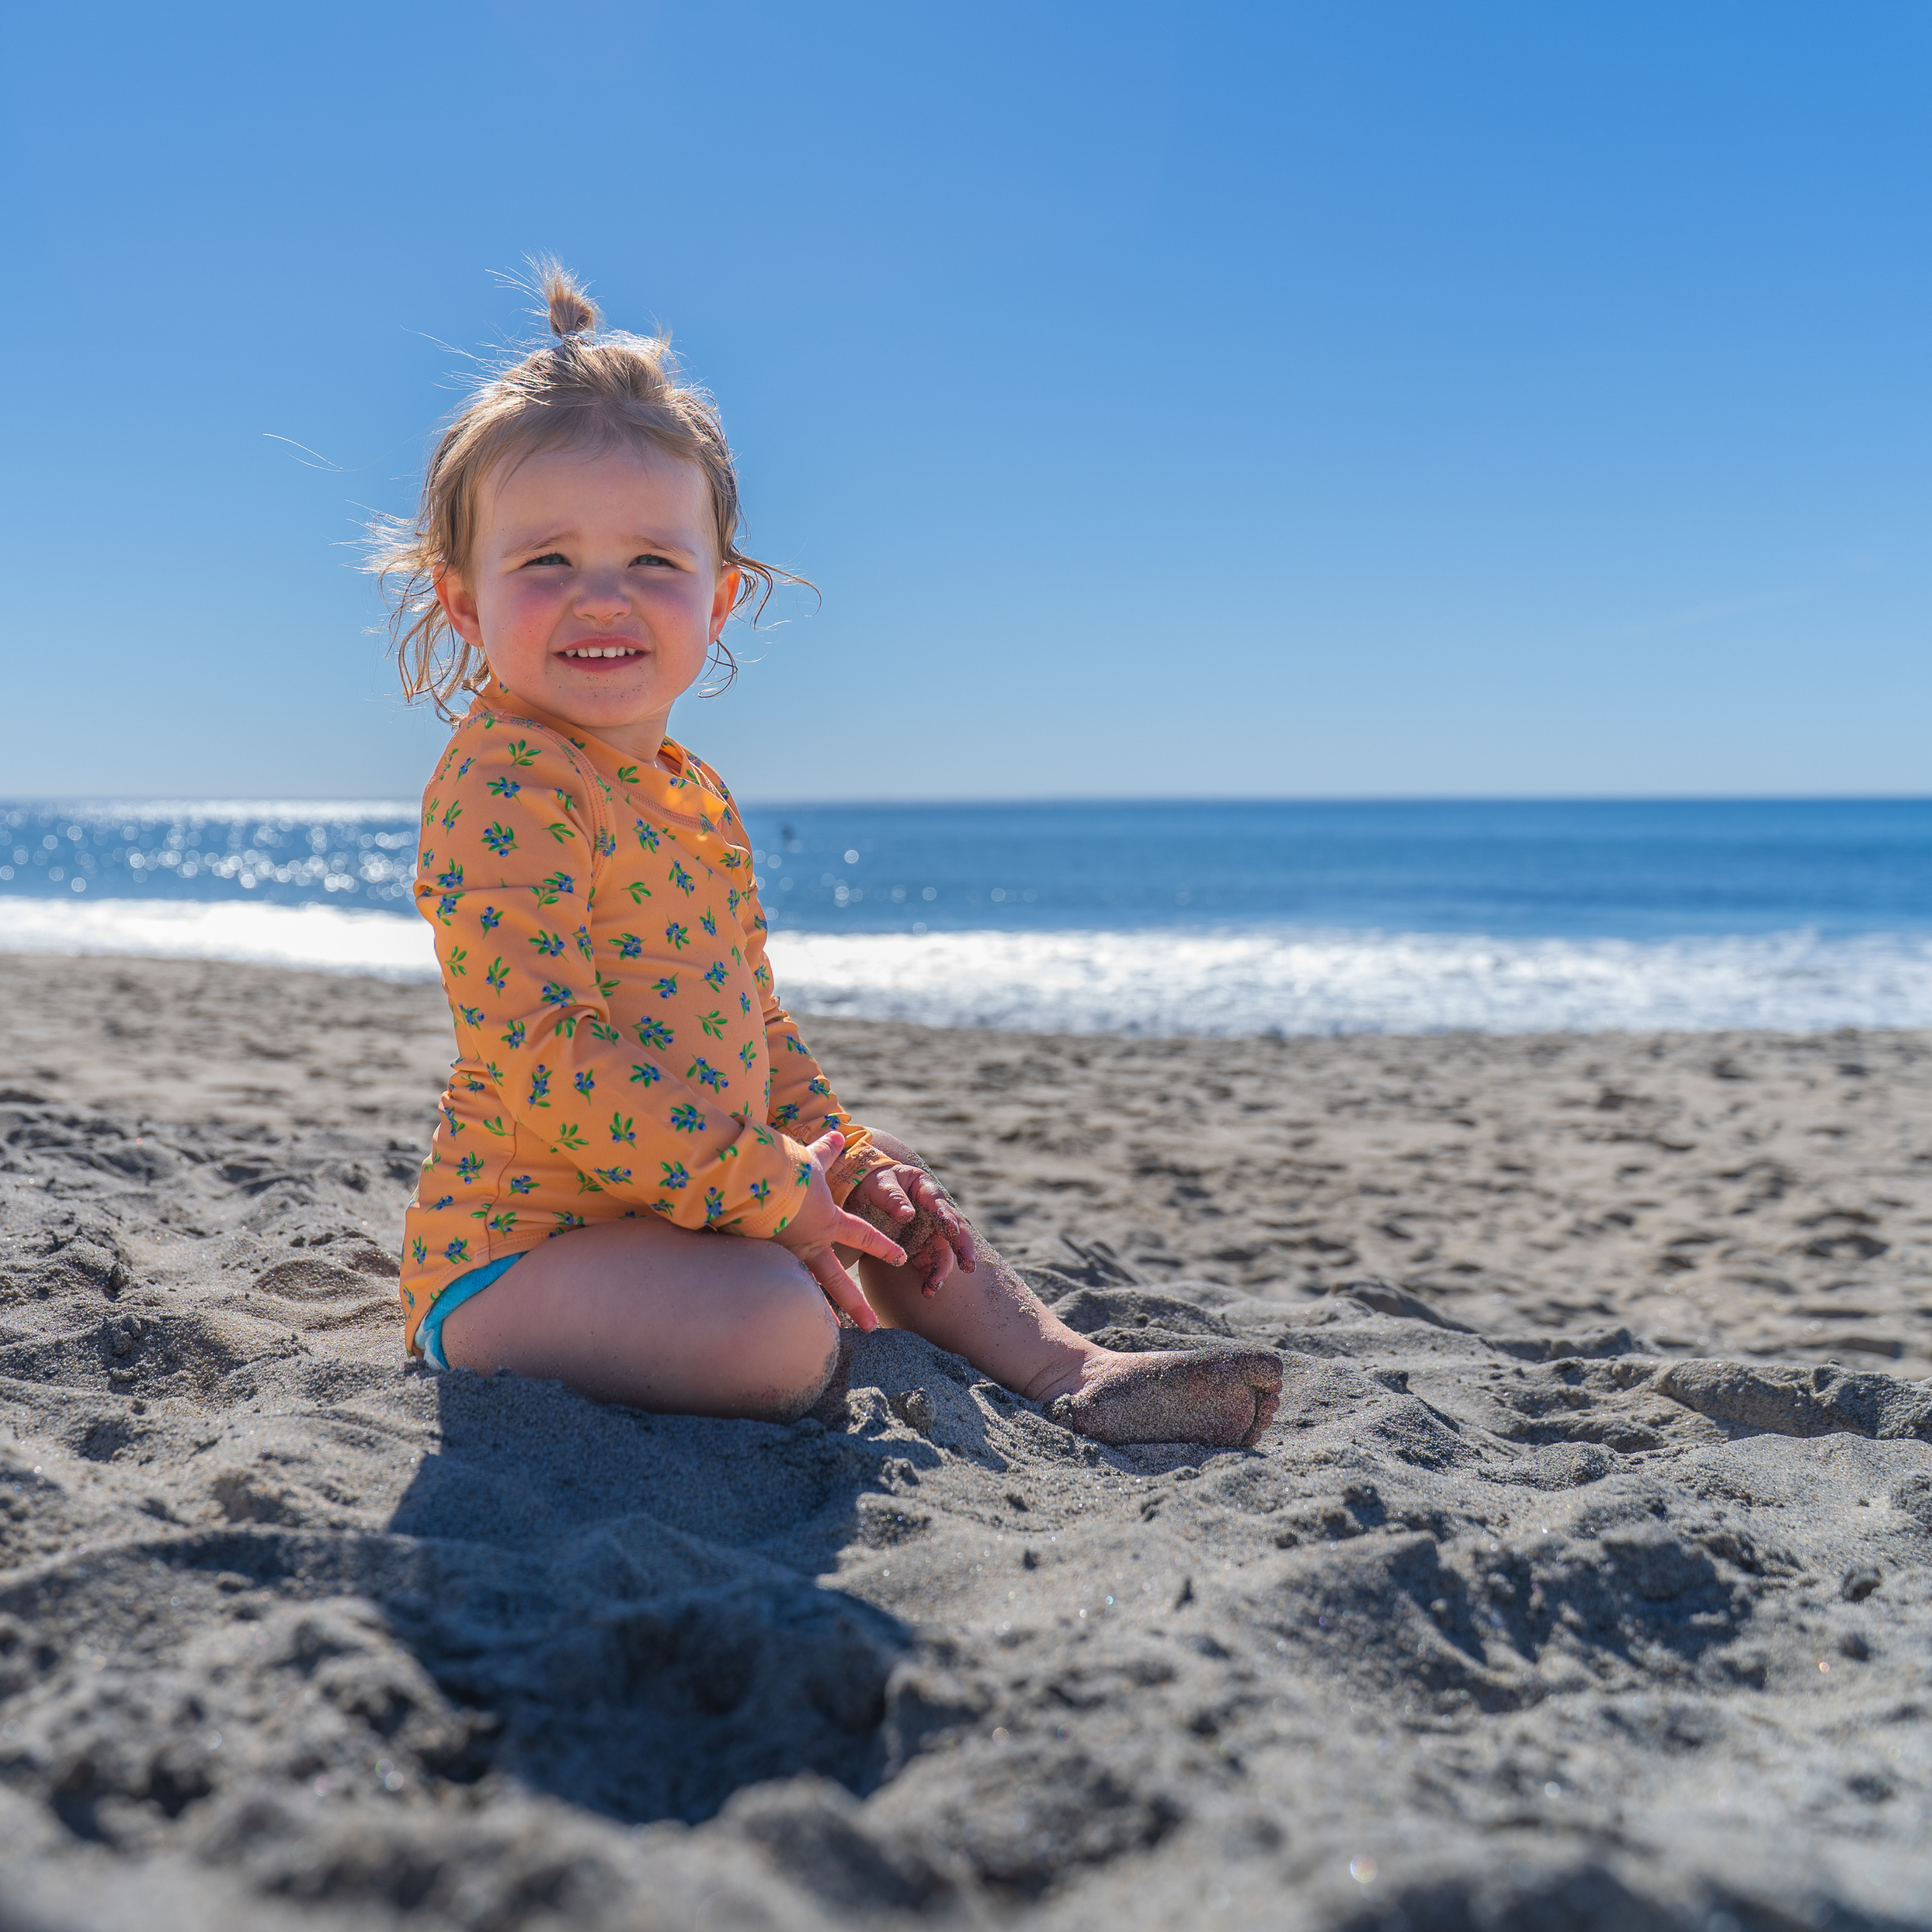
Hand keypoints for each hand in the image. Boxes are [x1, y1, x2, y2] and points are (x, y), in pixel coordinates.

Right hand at [770, 1131, 905, 1330]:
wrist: (754, 1181)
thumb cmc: (787, 1168)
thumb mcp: (811, 1158)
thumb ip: (826, 1151)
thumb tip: (838, 1133)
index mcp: (828, 1221)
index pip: (864, 1236)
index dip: (883, 1247)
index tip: (901, 1258)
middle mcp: (810, 1243)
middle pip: (838, 1280)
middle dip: (857, 1304)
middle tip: (873, 1325)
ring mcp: (785, 1255)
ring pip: (807, 1289)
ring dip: (819, 1313)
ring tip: (831, 1335)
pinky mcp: (760, 1259)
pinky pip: (775, 1285)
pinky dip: (781, 1303)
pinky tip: (782, 1323)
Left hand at [847, 1158, 976, 1295]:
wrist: (861, 1194)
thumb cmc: (874, 1183)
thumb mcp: (879, 1184)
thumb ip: (892, 1197)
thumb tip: (907, 1215)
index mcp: (925, 1190)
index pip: (939, 1204)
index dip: (947, 1217)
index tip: (951, 1231)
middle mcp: (932, 1211)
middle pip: (953, 1229)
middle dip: (962, 1248)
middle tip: (967, 1266)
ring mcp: (927, 1231)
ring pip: (942, 1251)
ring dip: (942, 1269)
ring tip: (933, 1288)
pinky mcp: (917, 1247)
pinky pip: (928, 1262)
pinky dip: (930, 1276)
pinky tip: (927, 1290)